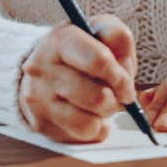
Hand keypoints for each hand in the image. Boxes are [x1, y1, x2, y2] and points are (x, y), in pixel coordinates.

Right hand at [18, 15, 137, 143]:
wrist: (41, 68)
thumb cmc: (79, 49)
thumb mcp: (99, 30)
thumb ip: (118, 38)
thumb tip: (125, 71)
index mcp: (60, 40)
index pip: (99, 61)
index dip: (121, 78)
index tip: (127, 87)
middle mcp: (43, 69)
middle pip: (98, 97)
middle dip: (115, 100)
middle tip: (115, 96)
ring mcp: (39, 99)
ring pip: (88, 123)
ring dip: (103, 116)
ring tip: (100, 104)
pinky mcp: (41, 123)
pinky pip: (81, 136)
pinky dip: (93, 128)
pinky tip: (88, 114)